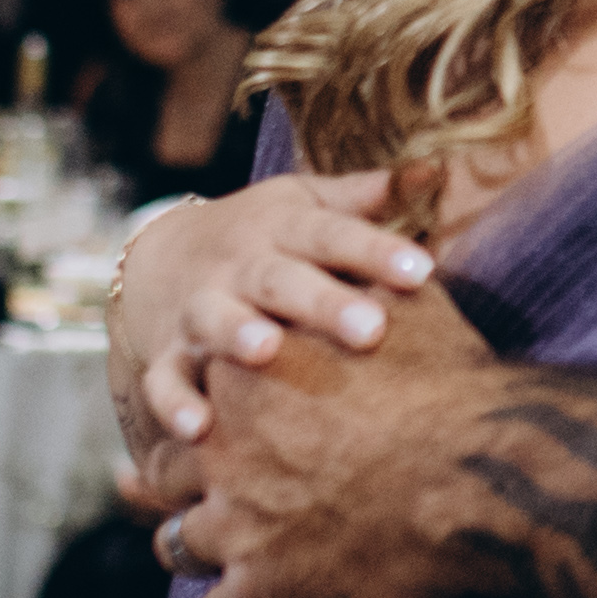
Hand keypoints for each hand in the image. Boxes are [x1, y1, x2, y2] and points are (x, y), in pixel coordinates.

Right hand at [111, 171, 433, 469]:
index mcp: (282, 228)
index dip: (375, 251)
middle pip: (281, 279)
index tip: (422, 270)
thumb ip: (366, 195)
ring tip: (266, 351)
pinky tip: (200, 429)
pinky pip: (165, 381)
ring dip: (238, 334)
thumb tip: (436, 168)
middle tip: (373, 329)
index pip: (332, 235)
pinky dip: (176, 405)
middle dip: (324, 303)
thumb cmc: (261, 234)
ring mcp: (198, 308)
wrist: (160, 257)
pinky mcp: (166, 354)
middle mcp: (239, 266)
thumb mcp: (305, 202)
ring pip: (216, 319)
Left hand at [147, 282, 499, 597]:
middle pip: (168, 470)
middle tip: (227, 488)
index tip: (234, 422)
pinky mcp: (260, 595)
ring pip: (178, 546)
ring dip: (204, 548)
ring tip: (236, 553)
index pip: (189, 391)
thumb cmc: (450, 382)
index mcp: (240, 375)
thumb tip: (367, 258)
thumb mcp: (405, 305)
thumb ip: (362, 283)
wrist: (481, 470)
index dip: (211, 409)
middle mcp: (218, 451)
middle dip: (194, 480)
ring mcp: (232, 528)